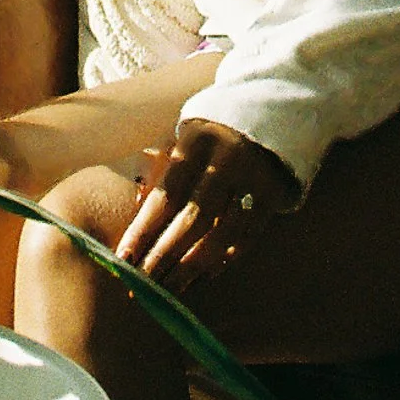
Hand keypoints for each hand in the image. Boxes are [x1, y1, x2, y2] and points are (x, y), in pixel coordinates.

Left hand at [114, 119, 298, 295]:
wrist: (266, 109)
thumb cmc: (209, 134)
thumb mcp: (183, 139)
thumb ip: (160, 171)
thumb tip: (134, 213)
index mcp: (195, 141)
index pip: (166, 194)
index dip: (144, 230)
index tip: (125, 260)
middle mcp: (226, 158)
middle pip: (194, 218)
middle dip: (165, 256)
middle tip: (144, 285)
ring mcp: (253, 176)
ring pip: (222, 233)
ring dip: (193, 266)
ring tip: (170, 289)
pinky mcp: (274, 192)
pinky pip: (248, 236)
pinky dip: (225, 259)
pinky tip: (204, 275)